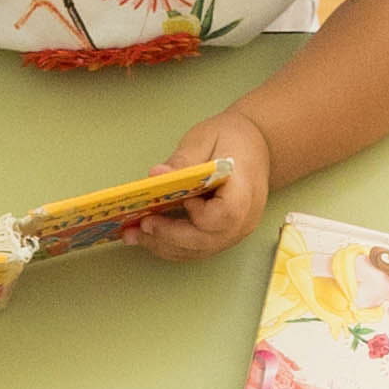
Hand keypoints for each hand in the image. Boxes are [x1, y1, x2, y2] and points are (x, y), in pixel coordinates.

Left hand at [128, 110, 273, 260]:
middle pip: (206, 240)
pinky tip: (148, 236)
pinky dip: (170, 246)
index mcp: (245, 191)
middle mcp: (244, 219)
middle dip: (169, 236)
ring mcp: (234, 232)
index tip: (183, 200)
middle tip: (141, 225)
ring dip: (163, 245)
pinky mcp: (222, 237)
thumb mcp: (206, 138)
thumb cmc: (232, 139)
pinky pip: (196, 249)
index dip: (200, 214)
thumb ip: (183, 160)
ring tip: (133, 234)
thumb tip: (156, 175)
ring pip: (198, 250)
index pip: (225, 215)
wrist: (255, 147)